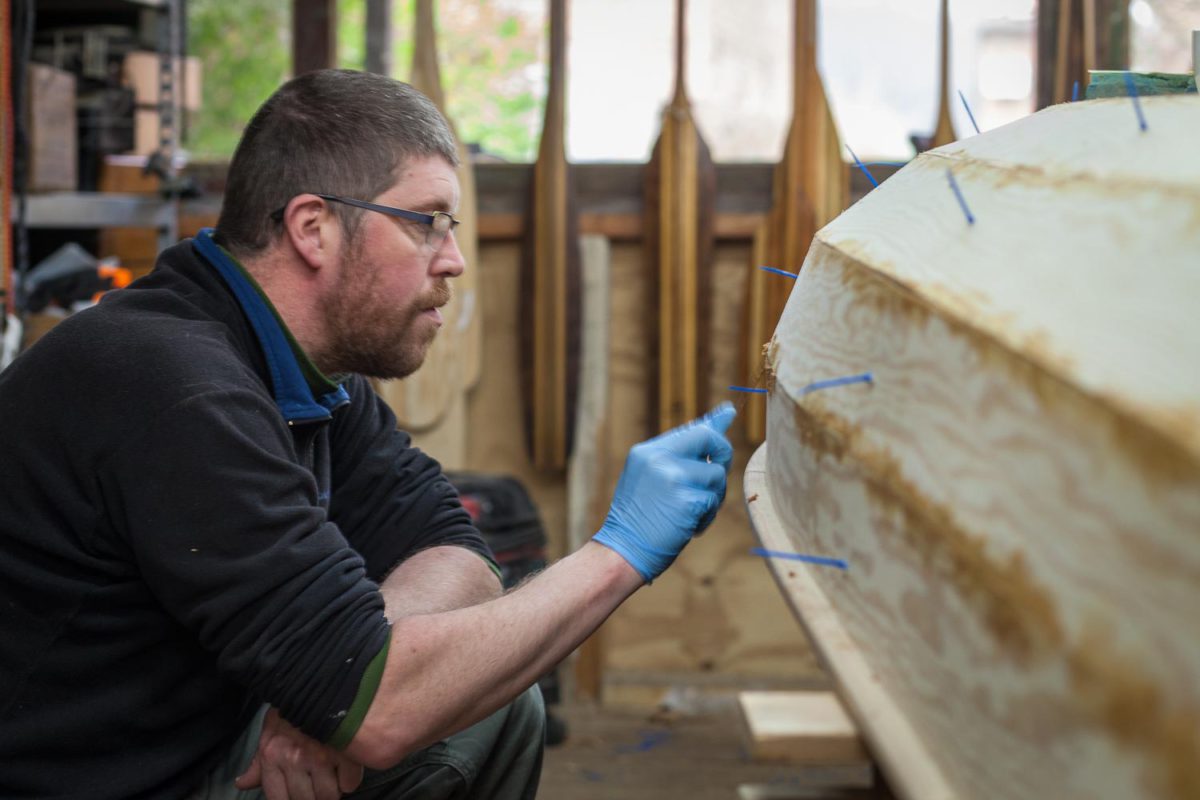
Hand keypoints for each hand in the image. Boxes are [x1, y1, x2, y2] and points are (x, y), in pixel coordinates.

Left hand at [235, 707, 363, 799]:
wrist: (319, 678)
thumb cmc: (292, 708)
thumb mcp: (270, 732)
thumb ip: (258, 763)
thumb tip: (241, 783)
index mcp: (273, 757)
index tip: (301, 794)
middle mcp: (295, 759)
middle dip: (314, 796)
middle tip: (318, 784)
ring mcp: (322, 756)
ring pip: (330, 795)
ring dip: (333, 790)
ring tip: (333, 777)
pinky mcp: (347, 752)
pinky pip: (350, 782)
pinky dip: (350, 779)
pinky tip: (346, 767)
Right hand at [593, 403, 735, 581]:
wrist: (621, 552)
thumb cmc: (638, 520)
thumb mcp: (648, 480)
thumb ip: (675, 458)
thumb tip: (700, 437)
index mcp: (647, 452)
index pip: (690, 430)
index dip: (713, 425)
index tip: (729, 411)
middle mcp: (659, 458)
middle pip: (710, 440)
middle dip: (721, 457)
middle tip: (711, 482)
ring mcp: (673, 478)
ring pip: (717, 475)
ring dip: (711, 498)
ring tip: (688, 514)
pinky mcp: (687, 501)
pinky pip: (713, 501)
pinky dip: (706, 518)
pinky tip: (687, 528)